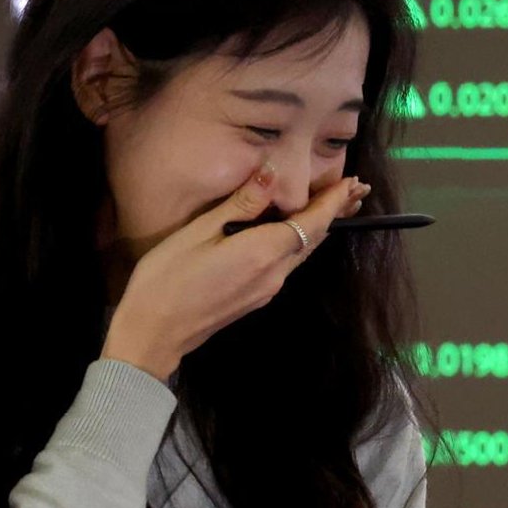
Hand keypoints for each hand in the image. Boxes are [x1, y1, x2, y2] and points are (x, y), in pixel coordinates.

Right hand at [101, 165, 370, 381]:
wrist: (153, 334)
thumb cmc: (167, 278)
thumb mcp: (200, 232)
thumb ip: (241, 204)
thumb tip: (274, 173)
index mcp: (263, 253)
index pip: (312, 222)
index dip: (334, 201)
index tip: (354, 183)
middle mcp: (275, 274)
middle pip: (315, 238)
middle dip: (335, 211)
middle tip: (355, 188)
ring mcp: (267, 289)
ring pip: (302, 251)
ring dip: (319, 226)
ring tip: (333, 203)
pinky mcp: (256, 297)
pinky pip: (287, 262)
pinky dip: (299, 240)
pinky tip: (293, 228)